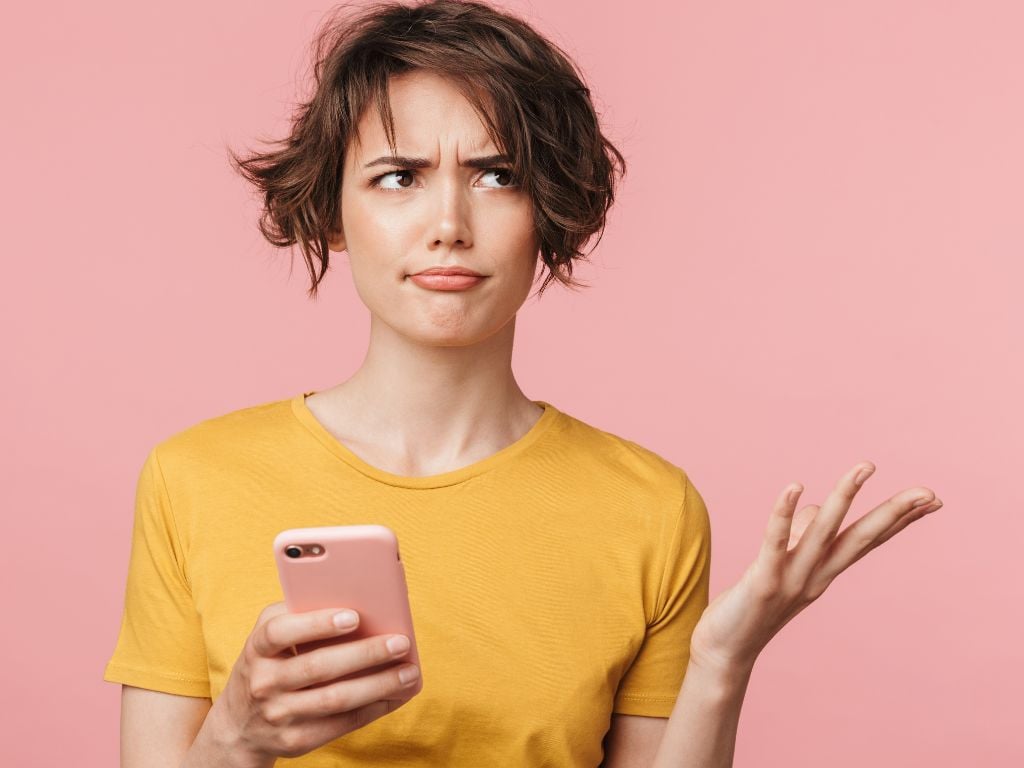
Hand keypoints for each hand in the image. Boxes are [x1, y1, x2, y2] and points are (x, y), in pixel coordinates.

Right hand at [199, 602, 420, 766]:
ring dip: (379, 685)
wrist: (240, 724)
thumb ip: (299, 614)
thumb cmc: (270, 662)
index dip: (316, 623)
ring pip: (336, 699)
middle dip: (366, 654)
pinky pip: (341, 724)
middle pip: (319, 667)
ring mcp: (279, 714)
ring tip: (409, 672)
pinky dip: (373, 709)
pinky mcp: (296, 740)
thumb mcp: (270, 636)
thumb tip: (357, 601)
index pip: (280, 632)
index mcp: (257, 648)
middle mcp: (263, 682)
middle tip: (401, 642)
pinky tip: (395, 696)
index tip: (354, 616)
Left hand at [687, 461, 942, 675]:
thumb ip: (799, 536)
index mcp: (823, 573)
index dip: (899, 520)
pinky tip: (794, 486)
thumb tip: (813, 503)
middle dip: (894, 512)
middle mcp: (815, 576)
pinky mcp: (762, 582)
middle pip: (861, 538)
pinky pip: (775, 542)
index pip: (868, 540)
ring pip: (824, 532)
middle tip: (928, 490)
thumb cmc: (751, 607)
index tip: (932, 499)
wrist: (725, 654)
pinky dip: (785, 513)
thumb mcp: (781, 566)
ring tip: (866, 466)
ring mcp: (791, 580)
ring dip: (844, 497)